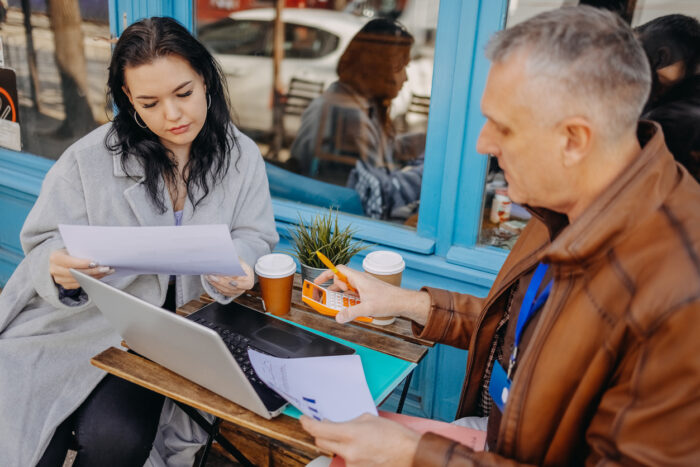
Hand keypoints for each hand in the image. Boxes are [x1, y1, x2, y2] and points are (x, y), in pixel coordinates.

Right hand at [49, 248, 113, 288]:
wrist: (60, 260)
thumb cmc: (69, 252)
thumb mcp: (71, 249)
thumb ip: (80, 252)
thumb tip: (98, 255)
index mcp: (55, 258)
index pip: (69, 262)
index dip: (82, 263)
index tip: (95, 263)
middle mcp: (55, 270)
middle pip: (76, 273)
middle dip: (93, 271)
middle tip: (106, 268)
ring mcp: (59, 279)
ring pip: (80, 280)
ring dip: (95, 276)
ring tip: (106, 272)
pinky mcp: (65, 285)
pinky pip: (81, 284)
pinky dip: (92, 280)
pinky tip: (101, 275)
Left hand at [205, 259, 253, 296]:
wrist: (236, 267)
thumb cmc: (238, 263)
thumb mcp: (238, 261)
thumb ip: (233, 263)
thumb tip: (224, 260)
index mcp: (249, 280)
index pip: (246, 285)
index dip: (238, 284)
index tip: (230, 282)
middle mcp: (243, 287)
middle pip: (232, 288)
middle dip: (221, 282)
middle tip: (212, 276)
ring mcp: (237, 291)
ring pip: (226, 291)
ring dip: (216, 284)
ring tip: (209, 277)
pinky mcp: (230, 293)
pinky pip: (222, 292)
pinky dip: (215, 286)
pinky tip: (210, 280)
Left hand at [300, 413, 419, 466]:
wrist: (411, 455)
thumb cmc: (395, 436)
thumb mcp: (370, 419)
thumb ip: (350, 421)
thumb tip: (335, 424)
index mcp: (351, 434)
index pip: (319, 429)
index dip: (307, 423)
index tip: (304, 419)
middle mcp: (349, 451)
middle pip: (321, 442)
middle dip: (319, 433)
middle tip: (325, 425)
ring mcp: (352, 464)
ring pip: (334, 451)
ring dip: (338, 444)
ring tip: (356, 439)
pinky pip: (346, 460)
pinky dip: (348, 453)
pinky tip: (361, 449)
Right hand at [314, 265, 429, 324]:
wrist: (403, 302)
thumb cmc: (389, 300)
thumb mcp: (367, 308)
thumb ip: (351, 313)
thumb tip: (338, 317)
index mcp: (358, 278)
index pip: (338, 270)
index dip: (326, 274)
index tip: (317, 282)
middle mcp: (360, 280)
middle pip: (340, 281)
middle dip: (332, 290)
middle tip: (324, 299)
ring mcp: (364, 286)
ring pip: (347, 288)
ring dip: (340, 296)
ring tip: (335, 306)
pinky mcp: (367, 292)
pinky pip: (353, 294)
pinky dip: (348, 300)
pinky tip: (349, 308)